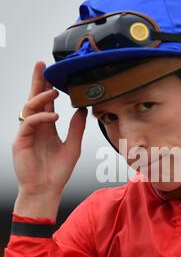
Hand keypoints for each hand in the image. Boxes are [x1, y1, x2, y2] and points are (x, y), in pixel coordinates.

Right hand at [12, 61, 87, 197]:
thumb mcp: (73, 146)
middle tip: (42, 66)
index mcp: (46, 128)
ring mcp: (26, 134)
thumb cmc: (57, 172)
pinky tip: (54, 116)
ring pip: (29, 108)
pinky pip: (28, 122)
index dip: (48, 88)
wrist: (46, 191)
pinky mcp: (20, 141)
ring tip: (53, 93)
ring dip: (41, 98)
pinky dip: (41, 117)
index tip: (54, 74)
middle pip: (34, 100)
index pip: (46, 104)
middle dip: (37, 82)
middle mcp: (35, 128)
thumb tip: (82, 109)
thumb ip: (77, 128)